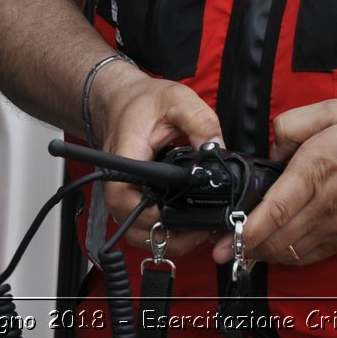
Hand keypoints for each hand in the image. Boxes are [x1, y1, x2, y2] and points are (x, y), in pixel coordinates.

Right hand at [90, 68, 222, 256]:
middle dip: (165, 235)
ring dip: (164, 237)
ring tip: (196, 231)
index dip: (147, 214)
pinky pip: (141, 224)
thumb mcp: (178, 100)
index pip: (122, 196)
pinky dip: (161, 230)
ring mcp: (123, 192)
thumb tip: (218, 149)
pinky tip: (185, 224)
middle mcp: (118, 180)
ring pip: (135, 232)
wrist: (122, 100)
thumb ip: (200, 122)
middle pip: (129, 225)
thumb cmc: (143, 101)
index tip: (176, 216)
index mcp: (125, 156)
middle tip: (199, 230)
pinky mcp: (131, 197)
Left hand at [210, 100, 336, 265]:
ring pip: (292, 251)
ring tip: (240, 251)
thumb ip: (293, 123)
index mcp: (319, 168)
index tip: (225, 237)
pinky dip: (288, 257)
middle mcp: (327, 202)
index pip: (275, 209)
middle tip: (221, 247)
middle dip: (245, 246)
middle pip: (278, 238)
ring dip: (264, 254)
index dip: (246, 229)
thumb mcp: (333, 109)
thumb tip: (274, 150)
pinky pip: (312, 254)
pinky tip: (274, 251)